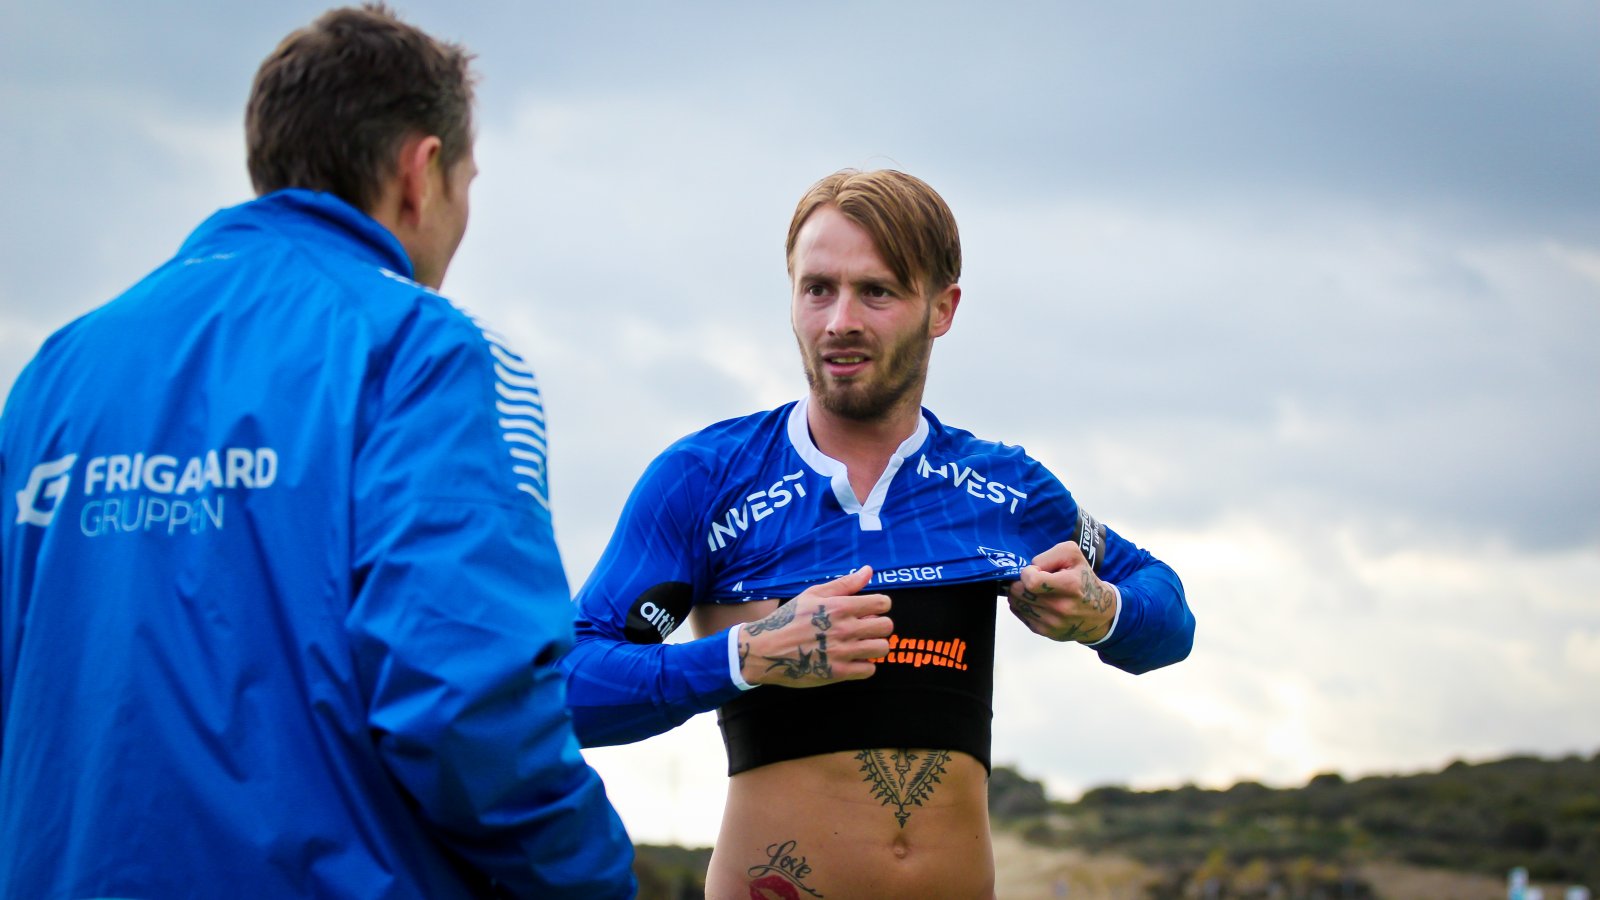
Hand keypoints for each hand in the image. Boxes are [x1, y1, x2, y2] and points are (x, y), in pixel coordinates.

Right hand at [738, 567, 892, 686]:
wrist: (766, 650)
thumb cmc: (789, 619)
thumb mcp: (813, 594)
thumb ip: (844, 584)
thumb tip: (868, 570)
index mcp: (840, 607)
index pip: (883, 603)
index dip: (881, 605)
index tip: (871, 610)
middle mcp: (845, 629)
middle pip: (887, 627)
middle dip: (879, 626)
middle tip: (866, 628)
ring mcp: (843, 652)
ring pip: (882, 649)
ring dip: (875, 646)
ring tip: (862, 644)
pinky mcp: (838, 673)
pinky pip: (869, 670)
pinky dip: (864, 665)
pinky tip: (853, 659)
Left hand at [1006, 542, 1117, 642]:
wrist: (1099, 613)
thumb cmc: (1084, 580)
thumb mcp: (1073, 556)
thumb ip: (1048, 556)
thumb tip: (1030, 569)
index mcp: (1069, 585)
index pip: (1031, 581)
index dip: (1027, 572)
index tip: (1036, 571)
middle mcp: (1060, 607)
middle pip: (1018, 593)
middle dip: (1019, 582)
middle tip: (1030, 580)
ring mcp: (1052, 623)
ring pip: (1016, 604)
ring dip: (1019, 594)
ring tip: (1032, 590)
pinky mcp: (1045, 632)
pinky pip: (1020, 615)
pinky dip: (1023, 606)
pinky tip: (1035, 601)